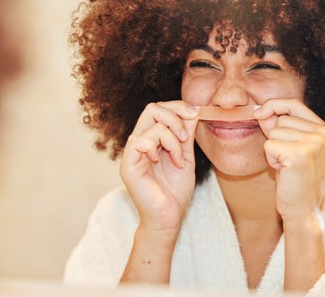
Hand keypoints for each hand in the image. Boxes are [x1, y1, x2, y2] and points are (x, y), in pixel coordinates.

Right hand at [120, 101, 198, 233]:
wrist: (169, 218)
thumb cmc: (176, 192)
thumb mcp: (186, 156)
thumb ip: (186, 135)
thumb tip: (193, 110)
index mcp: (151, 139)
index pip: (159, 110)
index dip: (178, 107)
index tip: (196, 113)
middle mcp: (139, 142)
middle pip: (152, 109)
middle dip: (175, 116)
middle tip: (186, 136)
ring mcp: (132, 153)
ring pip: (152, 124)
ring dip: (173, 140)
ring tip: (179, 160)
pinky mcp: (128, 164)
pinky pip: (141, 140)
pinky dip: (160, 148)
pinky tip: (164, 163)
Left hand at [254, 98, 324, 221]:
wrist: (304, 209)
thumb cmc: (295, 178)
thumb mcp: (291, 146)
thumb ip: (279, 126)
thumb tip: (260, 110)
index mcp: (324, 129)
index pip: (293, 103)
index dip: (273, 105)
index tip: (258, 114)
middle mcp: (322, 133)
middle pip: (281, 119)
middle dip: (275, 137)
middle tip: (287, 159)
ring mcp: (313, 143)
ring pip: (273, 132)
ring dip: (273, 150)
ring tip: (287, 166)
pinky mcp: (299, 154)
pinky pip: (269, 144)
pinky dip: (270, 159)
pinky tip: (284, 171)